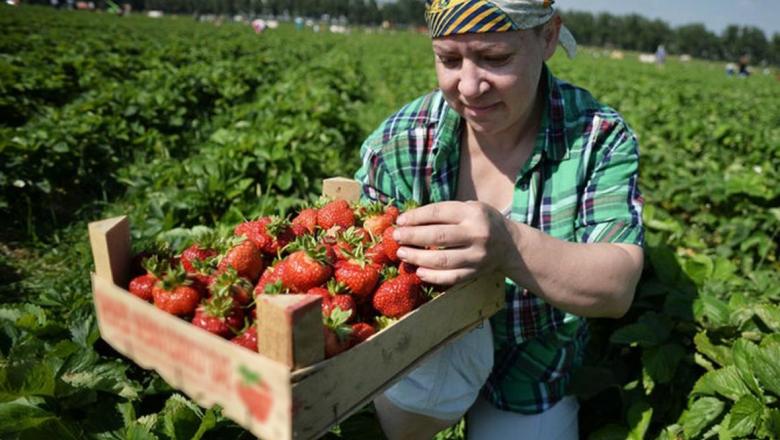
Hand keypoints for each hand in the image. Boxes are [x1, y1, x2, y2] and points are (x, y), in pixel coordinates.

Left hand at [392, 201, 512, 285]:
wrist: (510, 245)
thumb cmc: (482, 222)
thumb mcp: (469, 208)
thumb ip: (444, 213)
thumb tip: (409, 220)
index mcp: (473, 213)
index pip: (439, 213)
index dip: (416, 217)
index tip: (400, 221)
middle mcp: (477, 234)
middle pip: (438, 236)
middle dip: (413, 237)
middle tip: (396, 237)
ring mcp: (477, 256)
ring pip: (442, 260)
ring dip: (418, 257)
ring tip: (402, 254)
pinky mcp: (476, 273)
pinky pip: (451, 277)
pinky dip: (433, 276)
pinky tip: (419, 271)